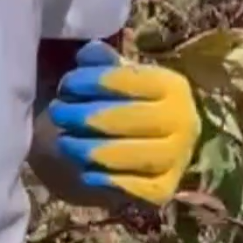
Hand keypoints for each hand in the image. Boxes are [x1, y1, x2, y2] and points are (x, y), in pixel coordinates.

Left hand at [47, 39, 200, 205]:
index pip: (131, 81)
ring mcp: (178, 158)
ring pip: (131, 155)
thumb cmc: (117, 104)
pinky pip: (134, 188)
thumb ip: (100, 63)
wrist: (131, 148)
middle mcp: (184, 121)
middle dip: (86, 116)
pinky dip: (107, 181)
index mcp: (173, 86)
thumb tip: (90, 52)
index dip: (94, 82)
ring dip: (91, 149)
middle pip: (129, 119)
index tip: (66, 86)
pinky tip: (84, 172)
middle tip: (57, 114)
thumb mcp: (110, 79)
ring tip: (64, 142)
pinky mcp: (165, 189)